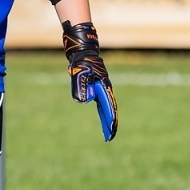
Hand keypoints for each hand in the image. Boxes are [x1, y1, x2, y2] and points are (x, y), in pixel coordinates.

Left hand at [62, 21, 116, 140]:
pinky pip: (103, 103)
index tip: (110, 129)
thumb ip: (79, 86)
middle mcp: (105, 88)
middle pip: (110, 109)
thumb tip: (83, 101)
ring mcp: (102, 88)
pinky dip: (104, 112)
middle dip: (110, 123)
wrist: (84, 52)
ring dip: (108, 119)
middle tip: (110, 136)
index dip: (109, 118)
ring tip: (108, 131)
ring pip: (107, 107)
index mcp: (103, 86)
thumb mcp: (78, 73)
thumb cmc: (81, 62)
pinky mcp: (98, 88)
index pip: (108, 106)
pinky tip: (104, 118)